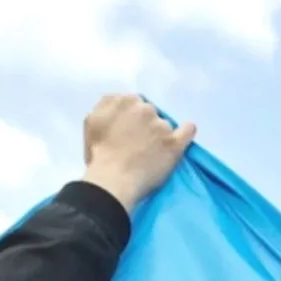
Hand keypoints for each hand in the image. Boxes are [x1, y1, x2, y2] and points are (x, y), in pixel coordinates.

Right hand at [81, 95, 196, 213]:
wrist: (113, 179)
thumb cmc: (99, 154)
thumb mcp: (92, 121)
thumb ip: (106, 105)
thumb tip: (117, 101)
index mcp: (123, 101)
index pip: (134, 103)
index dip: (131, 117)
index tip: (128, 131)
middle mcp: (145, 109)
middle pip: (150, 113)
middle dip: (144, 124)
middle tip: (137, 143)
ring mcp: (162, 126)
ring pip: (165, 125)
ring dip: (159, 134)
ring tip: (151, 152)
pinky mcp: (174, 143)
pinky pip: (188, 130)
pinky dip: (187, 130)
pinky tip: (186, 132)